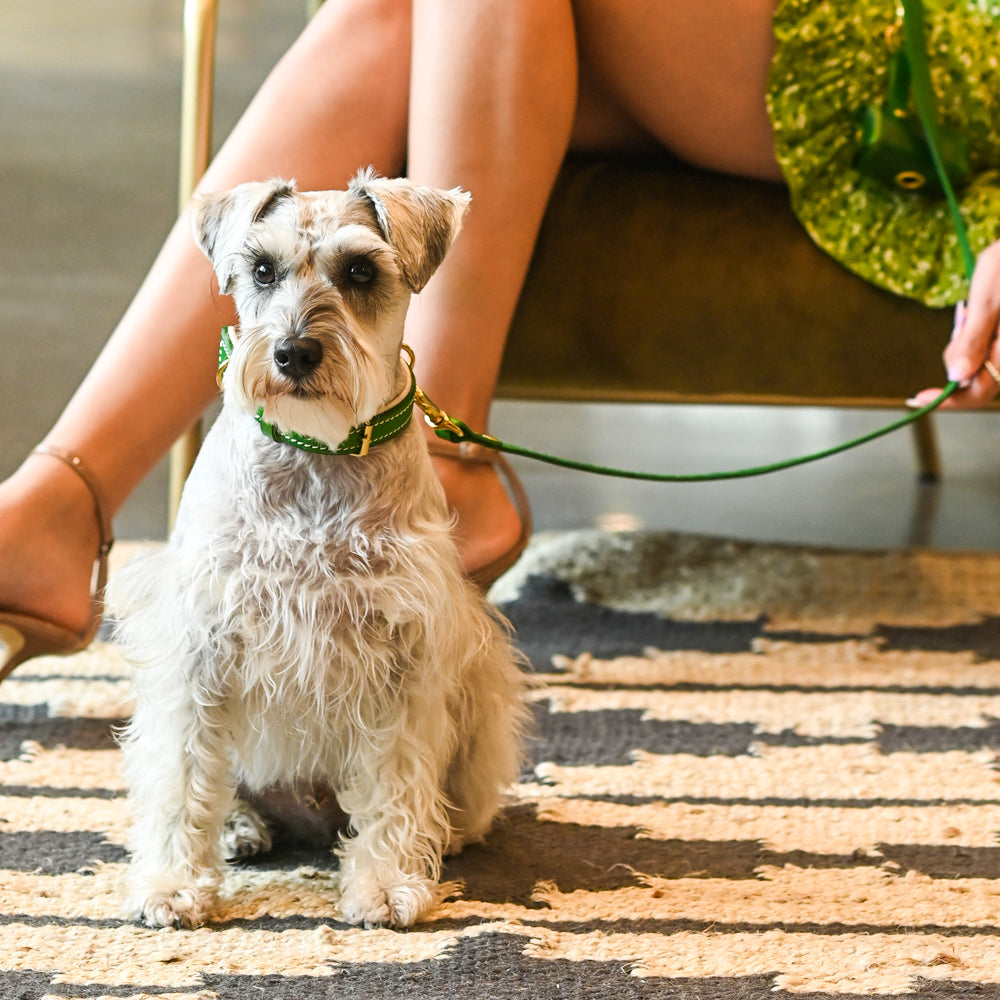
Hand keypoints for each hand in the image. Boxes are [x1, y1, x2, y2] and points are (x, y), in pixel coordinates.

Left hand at [909, 240, 999, 408]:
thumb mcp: (986, 301)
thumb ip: (972, 340)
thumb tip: (955, 377)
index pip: (979, 393)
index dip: (948, 400)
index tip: (918, 398)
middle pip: (978, 380)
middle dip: (956, 363)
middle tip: (958, 324)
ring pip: (982, 363)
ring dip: (966, 346)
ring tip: (972, 309)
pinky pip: (989, 347)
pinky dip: (975, 336)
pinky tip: (977, 311)